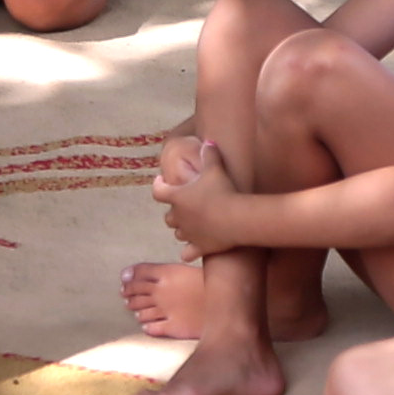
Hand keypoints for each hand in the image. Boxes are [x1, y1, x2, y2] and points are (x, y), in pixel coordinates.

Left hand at [154, 133, 245, 249]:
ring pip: (178, 233)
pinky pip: (188, 253)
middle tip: (182, 206)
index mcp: (177, 197)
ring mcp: (188, 234)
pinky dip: (189, 251)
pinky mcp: (199, 248)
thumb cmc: (223, 191)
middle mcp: (178, 217)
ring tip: (191, 225)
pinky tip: (191, 251)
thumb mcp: (216, 168)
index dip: (158, 185)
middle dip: (173, 212)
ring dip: (182, 229)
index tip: (161, 181)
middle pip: (168, 217)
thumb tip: (208, 141)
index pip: (158, 191)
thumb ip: (210, 154)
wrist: (235, 218)